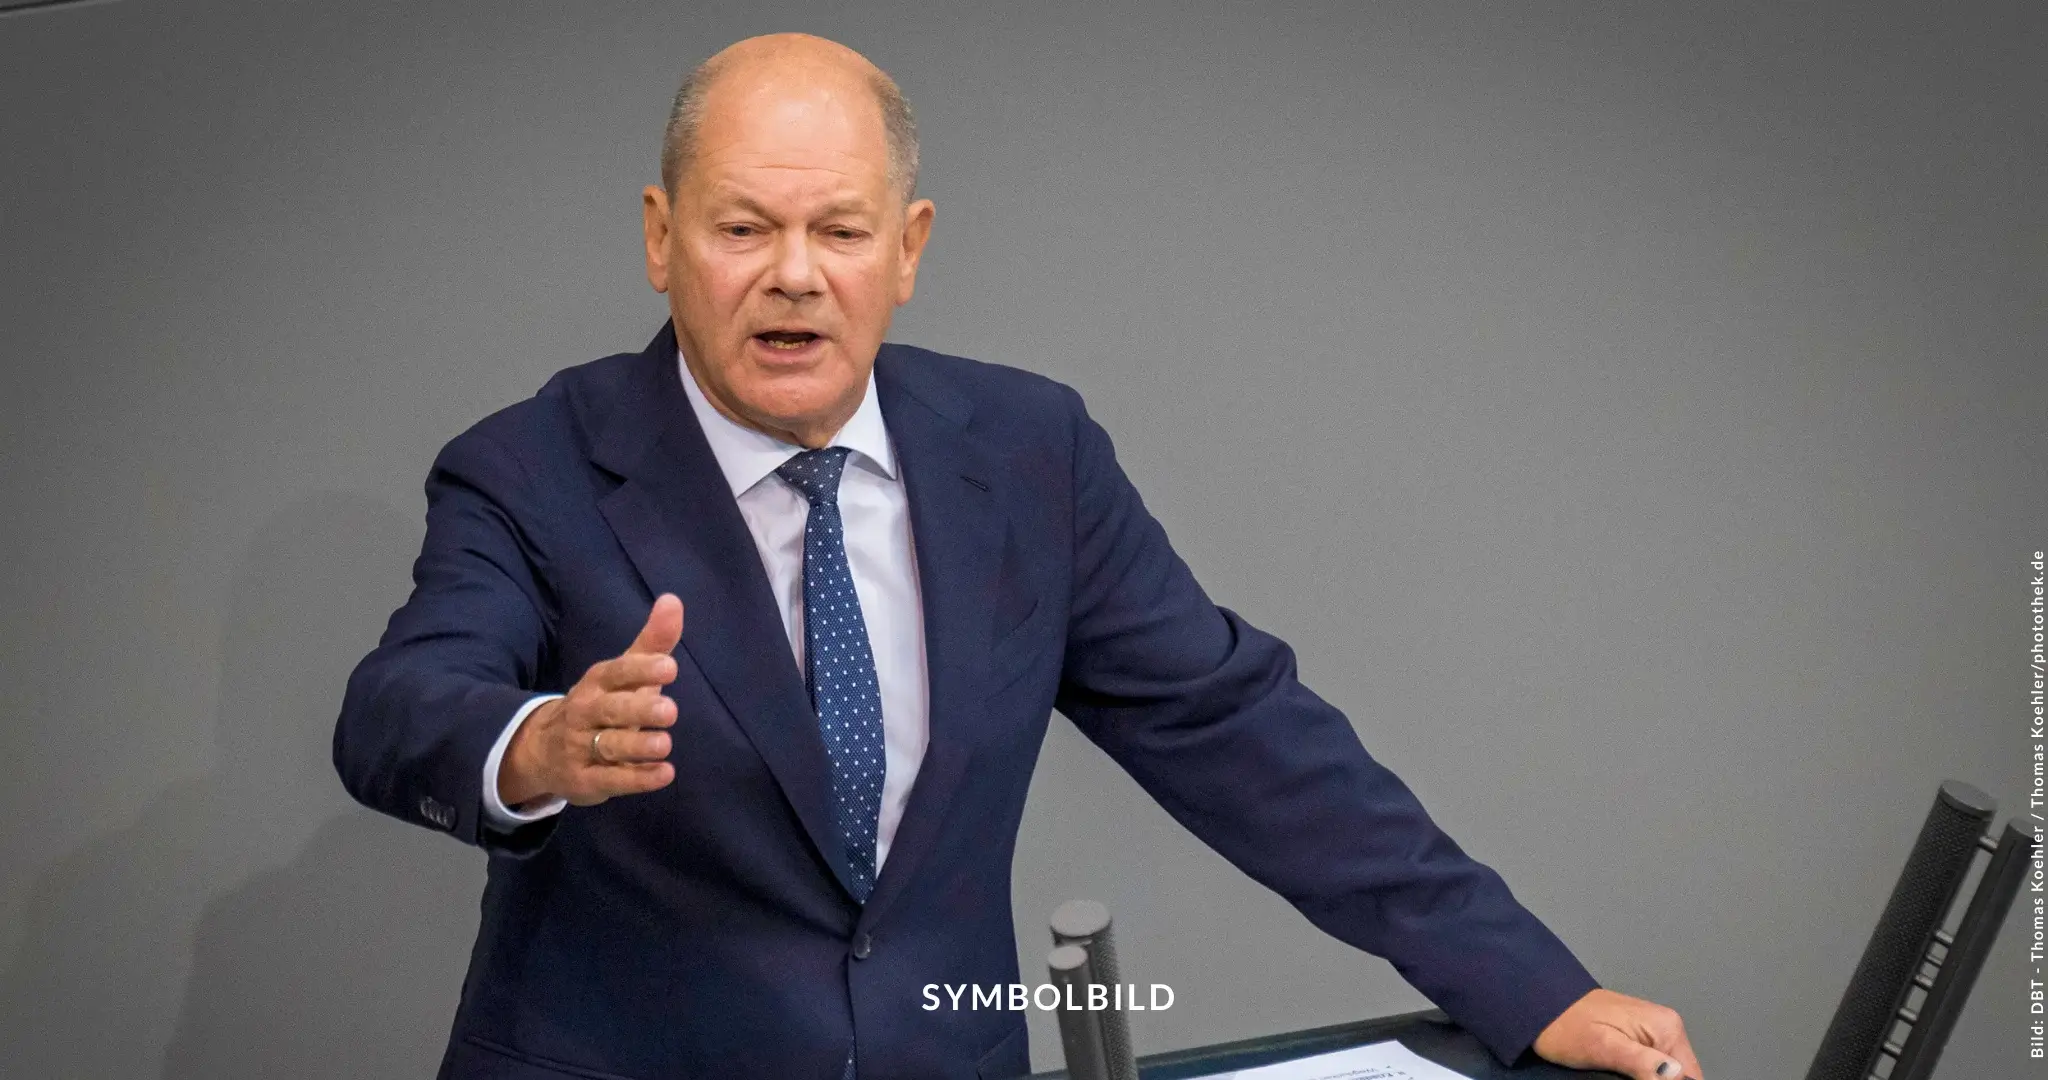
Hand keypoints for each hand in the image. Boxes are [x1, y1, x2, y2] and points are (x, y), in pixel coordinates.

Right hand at [498, 594, 682, 807]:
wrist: (543, 750)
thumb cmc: (601, 704)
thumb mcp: (624, 673)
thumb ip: (652, 642)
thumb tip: (673, 600)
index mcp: (597, 682)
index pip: (616, 672)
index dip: (641, 669)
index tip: (670, 666)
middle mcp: (585, 713)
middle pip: (611, 710)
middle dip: (639, 710)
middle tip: (669, 710)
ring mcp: (581, 748)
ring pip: (609, 747)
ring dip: (637, 746)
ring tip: (665, 744)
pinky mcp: (585, 781)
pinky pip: (611, 781)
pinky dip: (637, 779)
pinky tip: (664, 774)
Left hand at [1532, 988, 1702, 1079]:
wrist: (1541, 1006)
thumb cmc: (1566, 1026)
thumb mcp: (1604, 1048)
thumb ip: (1642, 1062)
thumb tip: (1675, 1075)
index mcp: (1666, 1028)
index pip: (1690, 1076)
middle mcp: (1667, 1027)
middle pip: (1680, 1075)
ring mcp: (1653, 1031)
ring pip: (1667, 1073)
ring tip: (1619, 1077)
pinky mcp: (1639, 1037)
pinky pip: (1653, 1065)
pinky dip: (1644, 1076)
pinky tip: (1625, 1077)